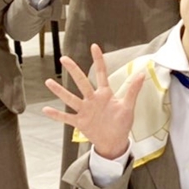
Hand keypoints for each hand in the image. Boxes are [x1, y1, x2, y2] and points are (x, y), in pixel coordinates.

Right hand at [42, 44, 142, 159]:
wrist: (114, 142)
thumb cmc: (121, 123)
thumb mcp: (128, 106)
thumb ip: (133, 90)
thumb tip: (142, 73)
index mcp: (105, 94)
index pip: (101, 73)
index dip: (98, 60)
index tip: (94, 46)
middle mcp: (92, 99)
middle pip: (82, 82)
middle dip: (74, 70)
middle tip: (64, 58)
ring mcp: (85, 110)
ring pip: (70, 99)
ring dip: (60, 91)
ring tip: (49, 82)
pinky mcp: (80, 123)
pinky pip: (66, 118)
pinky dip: (56, 115)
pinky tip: (46, 109)